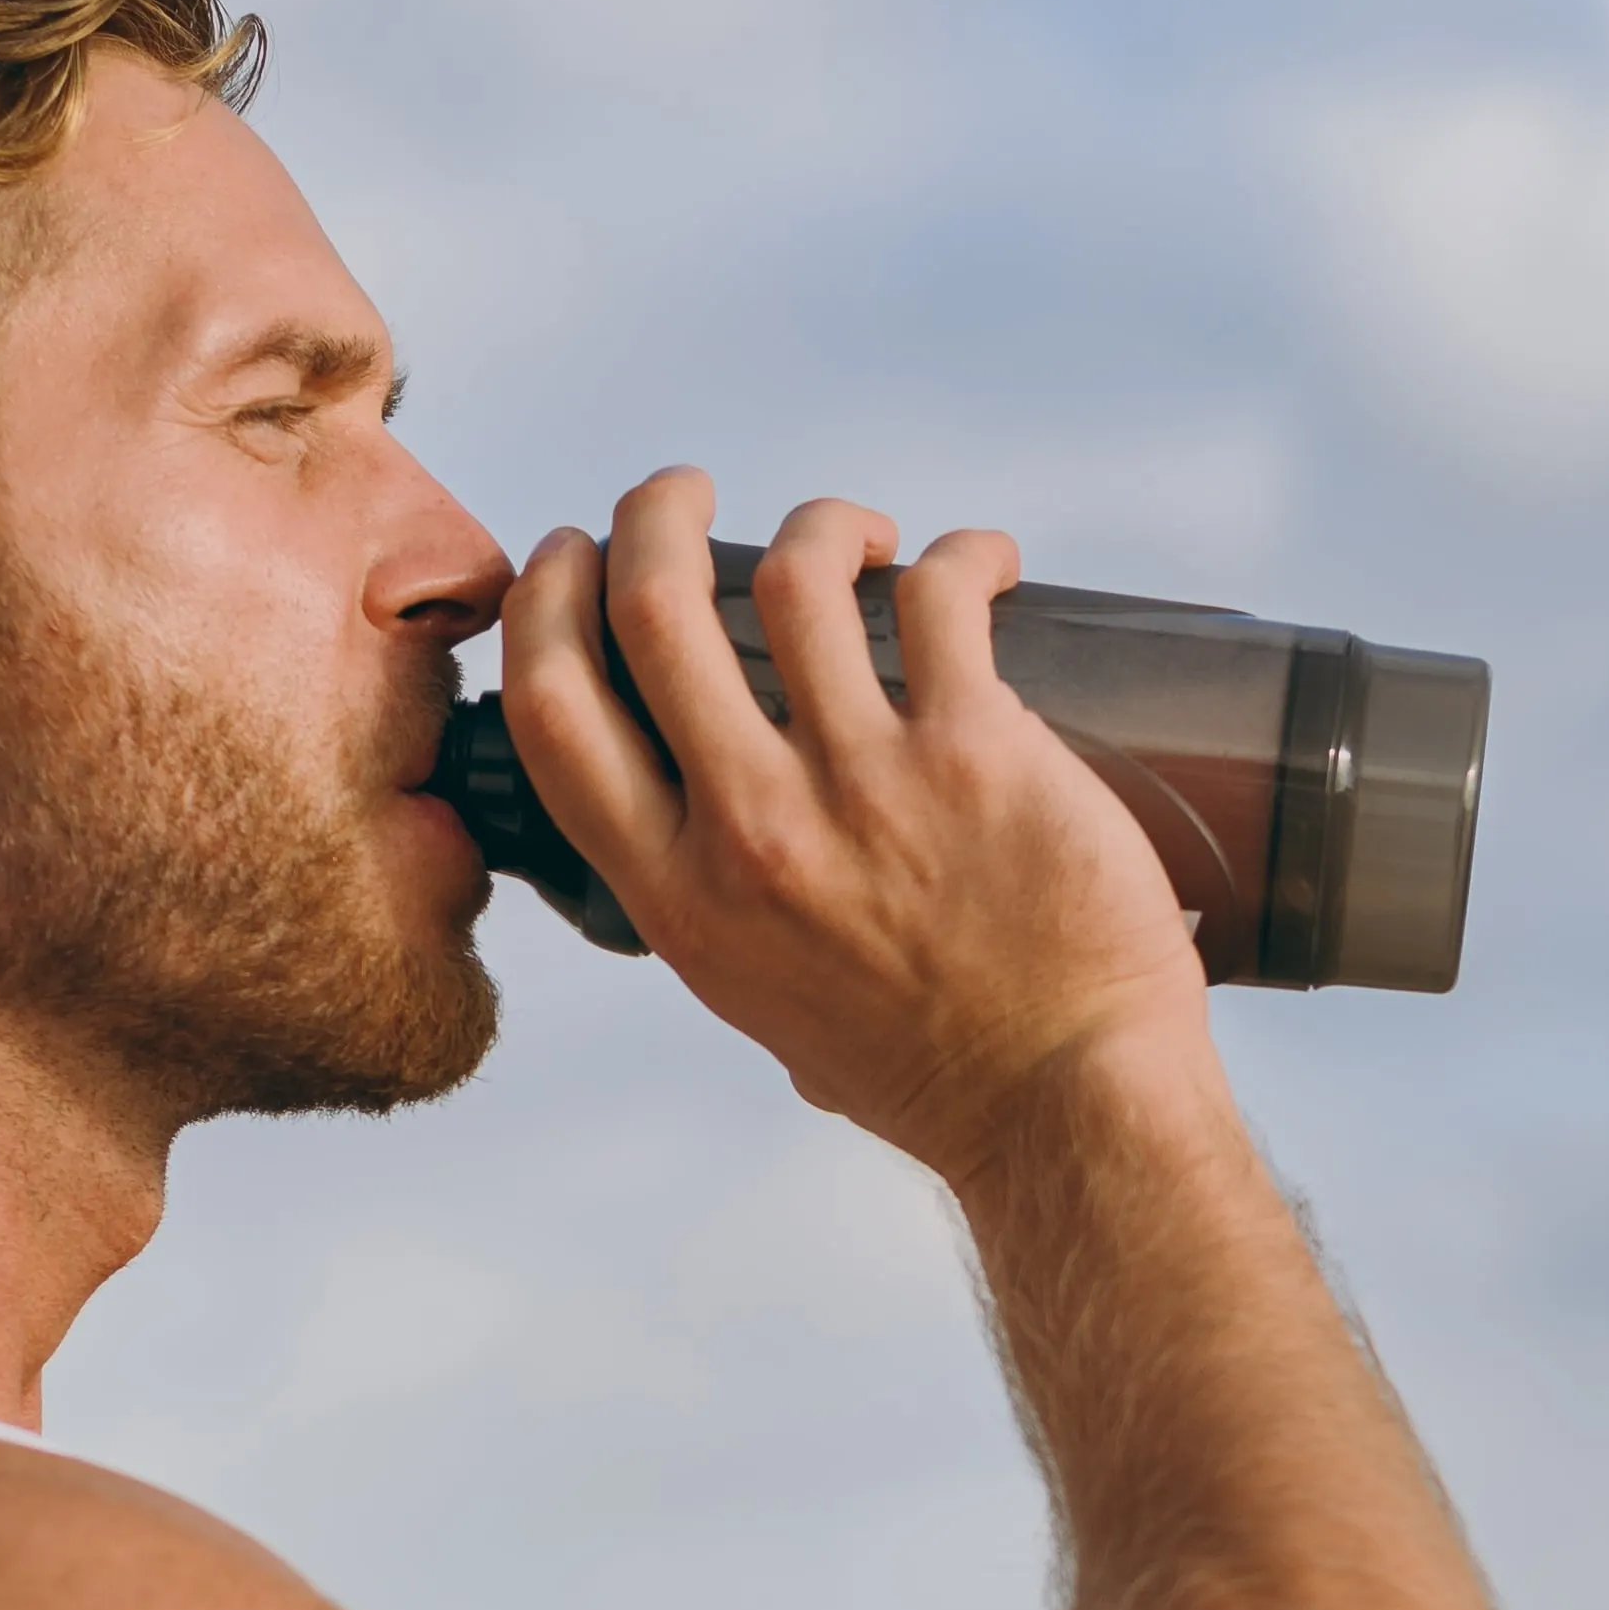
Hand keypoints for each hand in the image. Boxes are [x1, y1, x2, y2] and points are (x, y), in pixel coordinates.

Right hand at [495, 471, 1213, 1175]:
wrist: (1064, 1114)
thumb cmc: (931, 1077)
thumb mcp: (764, 1010)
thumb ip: (728, 924)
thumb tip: (724, 863)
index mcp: (678, 899)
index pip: (555, 713)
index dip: (544, 604)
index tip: (572, 558)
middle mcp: (751, 832)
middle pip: (652, 607)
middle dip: (654, 513)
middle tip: (683, 495)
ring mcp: (863, 786)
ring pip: (797, 573)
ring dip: (819, 523)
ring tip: (856, 537)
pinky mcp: (976, 750)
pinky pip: (944, 593)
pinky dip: (962, 552)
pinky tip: (983, 561)